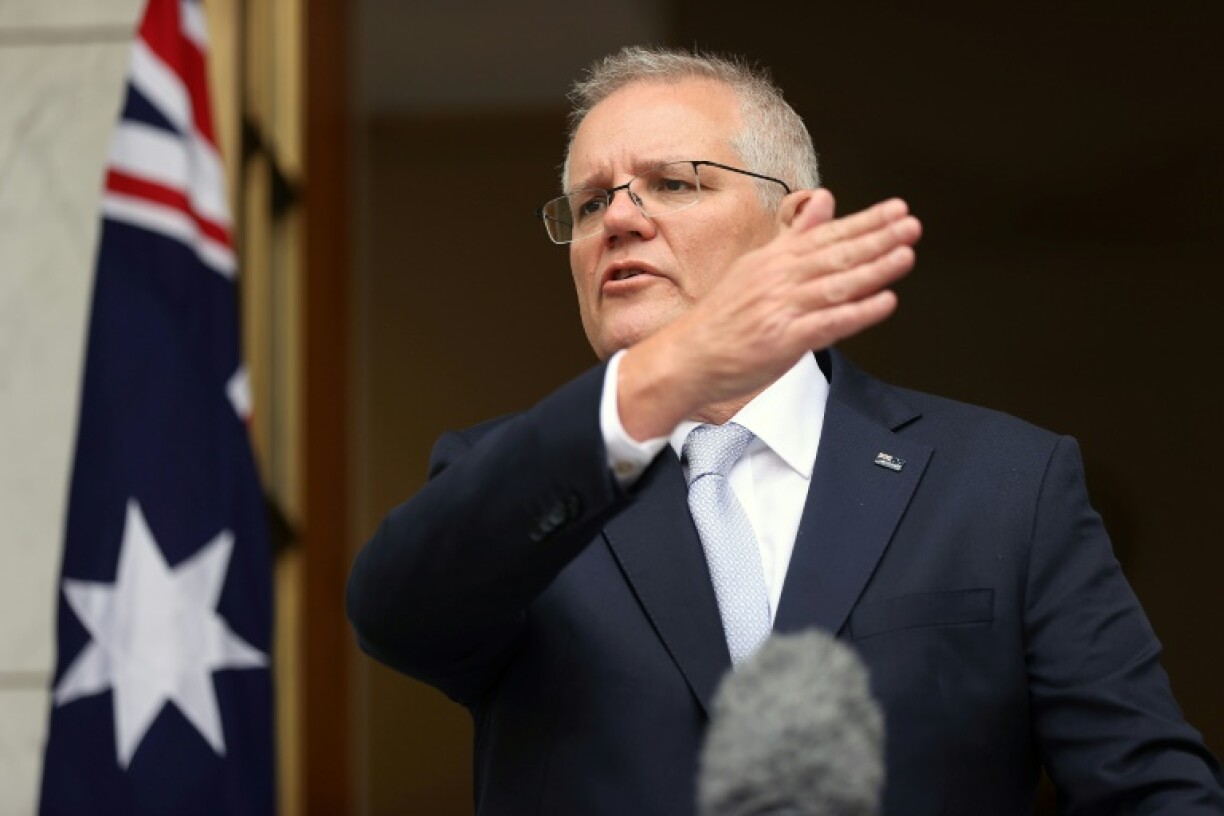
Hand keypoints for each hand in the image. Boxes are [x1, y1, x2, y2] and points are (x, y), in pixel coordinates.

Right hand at [618, 189, 920, 438]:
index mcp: (773, 259)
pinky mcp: (783, 340)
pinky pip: (828, 323)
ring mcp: (781, 309)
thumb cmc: (723, 317)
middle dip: (877, 239)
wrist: (687, 355)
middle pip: (836, 255)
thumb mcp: (756, 266)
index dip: (865, 222)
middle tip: (911, 225)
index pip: (827, 235)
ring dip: (874, 269)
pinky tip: (885, 302)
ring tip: (906, 255)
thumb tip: (825, 199)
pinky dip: (858, 312)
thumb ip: (796, 236)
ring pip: (836, 285)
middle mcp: (778, 279)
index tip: (896, 210)